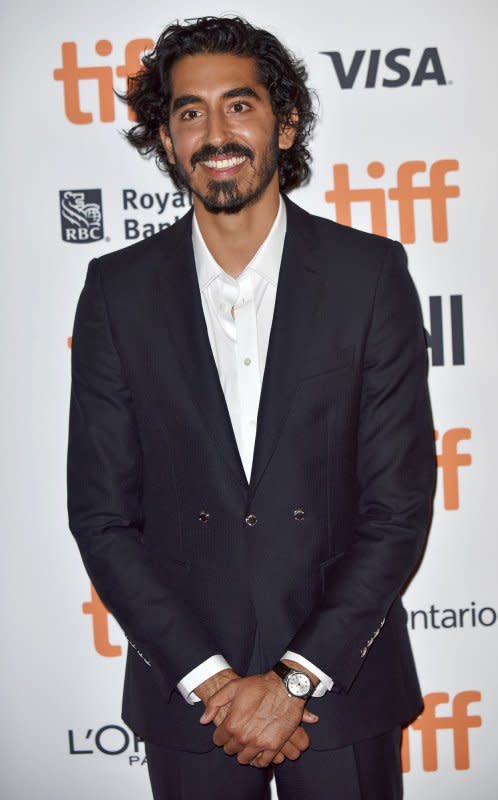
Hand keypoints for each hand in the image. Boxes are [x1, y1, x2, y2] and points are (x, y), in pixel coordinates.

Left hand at [199, 670, 318, 766]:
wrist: (285, 687)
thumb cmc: (259, 685)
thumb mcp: (233, 687)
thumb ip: (215, 703)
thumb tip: (203, 720)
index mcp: (232, 723)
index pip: (218, 739)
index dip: (221, 734)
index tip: (226, 730)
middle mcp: (244, 737)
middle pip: (230, 750)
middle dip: (232, 743)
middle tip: (238, 734)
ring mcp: (259, 743)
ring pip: (244, 759)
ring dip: (244, 752)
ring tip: (247, 742)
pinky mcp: (274, 746)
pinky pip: (262, 762)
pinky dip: (259, 759)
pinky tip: (258, 751)